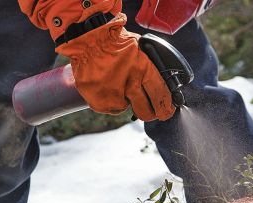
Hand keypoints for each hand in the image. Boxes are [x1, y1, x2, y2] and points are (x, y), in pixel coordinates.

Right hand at [18, 0, 175, 121]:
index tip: (166, 112)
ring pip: (126, 109)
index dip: (165, 107)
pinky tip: (106, 88)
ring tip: (119, 88)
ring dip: (126, 103)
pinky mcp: (98, 101)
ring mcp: (112, 94)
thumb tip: (160, 83)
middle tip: (149, 112)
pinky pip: (110, 108)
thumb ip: (149, 67)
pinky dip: (109, 102)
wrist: (86, 39)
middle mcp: (129, 83)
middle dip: (150, 113)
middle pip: (146, 110)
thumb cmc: (114, 41)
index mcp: (143, 68)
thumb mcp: (140, 49)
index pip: (160, 95)